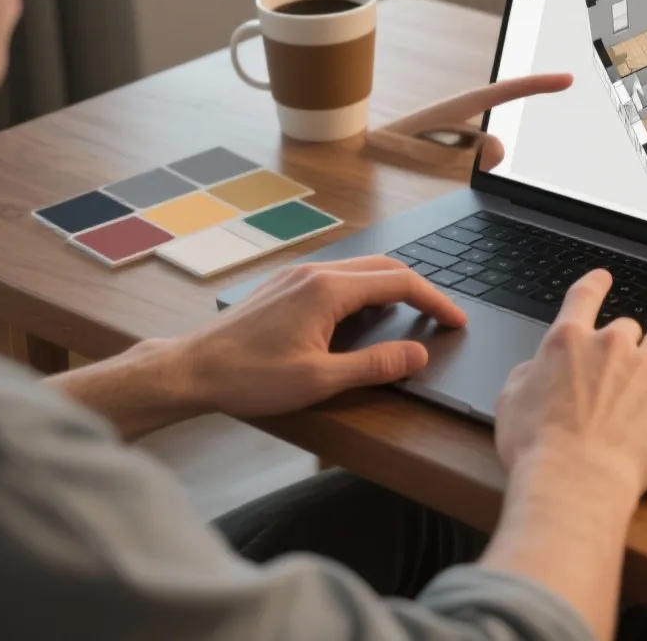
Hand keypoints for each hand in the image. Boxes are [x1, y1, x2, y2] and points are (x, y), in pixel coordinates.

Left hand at [169, 256, 467, 418]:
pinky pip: (336, 277)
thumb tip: (418, 353)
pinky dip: (363, 290)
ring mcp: (296, 275)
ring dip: (390, 288)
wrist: (190, 369)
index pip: (400, 282)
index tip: (455, 321)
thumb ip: (375, 366)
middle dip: (419, 288)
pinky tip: (362, 317)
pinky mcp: (283, 286)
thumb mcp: (319, 380)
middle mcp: (314, 272)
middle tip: (441, 316)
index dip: (435, 300)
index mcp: (328, 290)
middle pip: (383, 267)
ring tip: (409, 317)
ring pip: (359, 270)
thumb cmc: (249, 377)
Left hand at [375, 72, 572, 170]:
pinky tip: (421, 173)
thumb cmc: (382, 153)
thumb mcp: (426, 154)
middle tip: (435, 163)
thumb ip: (469, 154)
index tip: (567, 78)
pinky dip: (451, 171)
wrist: (346, 157)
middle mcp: (459, 115)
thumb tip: (500, 148)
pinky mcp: (446, 147)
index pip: (508, 91)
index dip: (539, 84)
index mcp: (458, 105)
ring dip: (456, 168)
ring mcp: (453, 131)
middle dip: (477, 158)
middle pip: (492, 138)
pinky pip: (464, 163)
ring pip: (477, 157)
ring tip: (415, 165)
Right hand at [494, 270, 646, 501]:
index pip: (584, 296)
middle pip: (627, 326)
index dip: (595, 284)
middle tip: (617, 375)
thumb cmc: (537, 447)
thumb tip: (535, 369)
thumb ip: (526, 374)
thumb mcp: (510, 402)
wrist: (575, 479)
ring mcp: (645, 366)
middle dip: (623, 346)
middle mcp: (609, 344)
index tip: (603, 278)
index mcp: (567, 340)